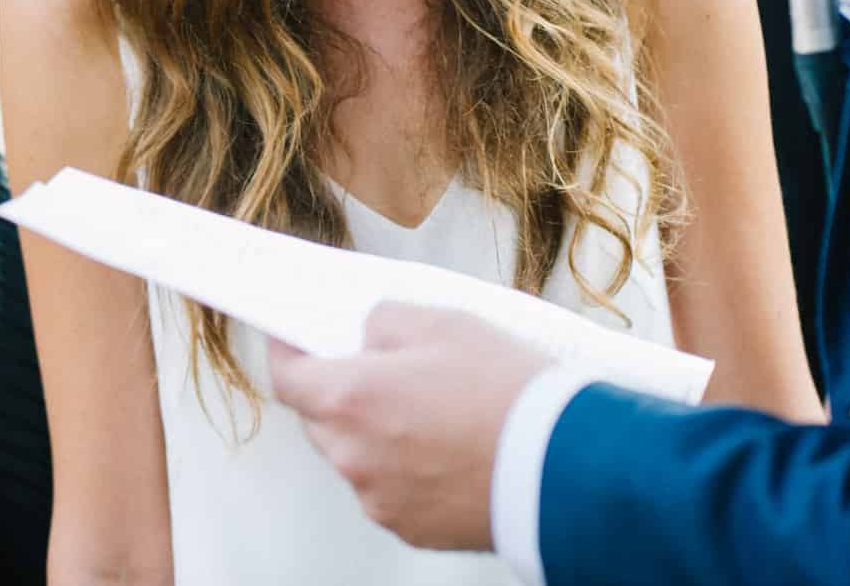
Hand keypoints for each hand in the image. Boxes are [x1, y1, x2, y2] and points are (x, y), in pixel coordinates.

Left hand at [267, 303, 550, 551]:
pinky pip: (389, 490)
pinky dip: (405, 470)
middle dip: (340, 393)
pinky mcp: (411, 528)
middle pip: (320, 419)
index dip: (287, 354)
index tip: (293, 341)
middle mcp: (353, 455)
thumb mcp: (444, 322)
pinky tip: (448, 447)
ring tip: (432, 411)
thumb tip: (367, 334)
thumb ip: (386, 322)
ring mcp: (380, 498)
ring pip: (356, 457)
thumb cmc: (508, 391)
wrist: (563, 464)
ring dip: (375, 434)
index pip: (287, 378)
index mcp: (350, 399)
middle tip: (382, 371)